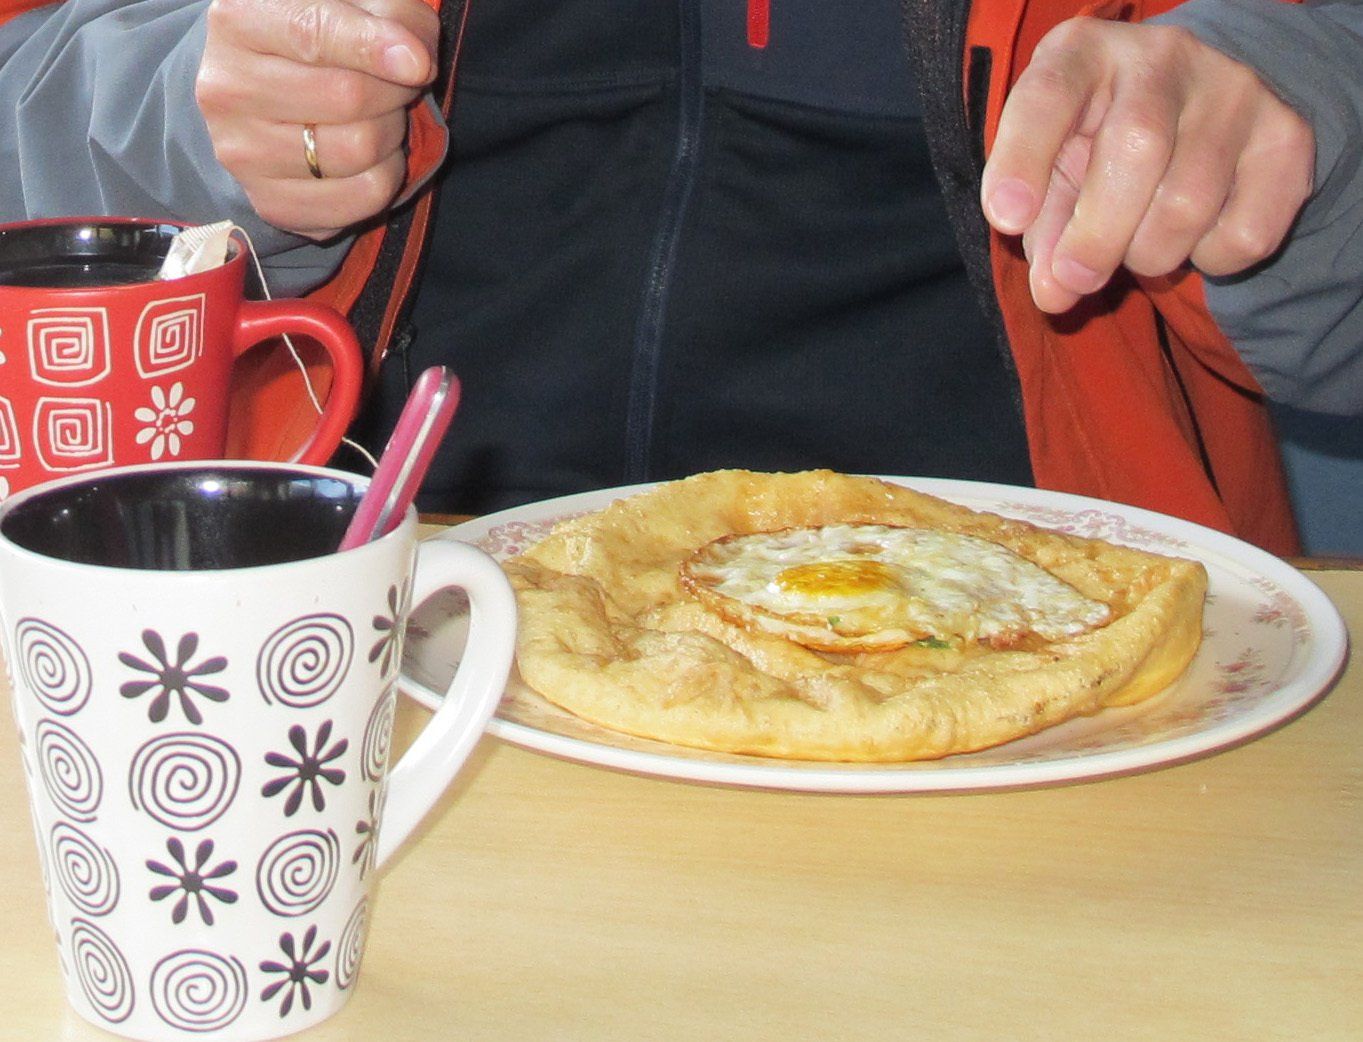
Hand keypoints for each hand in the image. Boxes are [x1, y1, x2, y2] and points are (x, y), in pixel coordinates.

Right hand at [196, 0, 438, 239]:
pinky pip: (364, 196)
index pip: (313, 33)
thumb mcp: (349, 7)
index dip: (372, 47)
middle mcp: (226, 88)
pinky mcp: (271, 203)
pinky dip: (388, 175)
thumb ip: (388, 13)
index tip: (419, 64)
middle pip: (347, 96)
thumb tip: (415, 61)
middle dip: (395, 91)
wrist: (265, 101)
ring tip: (381, 116)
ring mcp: (242, 152)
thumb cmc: (320, 42)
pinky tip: (373, 156)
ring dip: (393, 133)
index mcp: (239, 19)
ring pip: (359, 149)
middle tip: (398, 84)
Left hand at [979, 18, 1313, 313]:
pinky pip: (1244, 233)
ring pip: (1189, 203)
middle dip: (1095, 238)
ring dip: (1149, 256)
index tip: (1007, 219)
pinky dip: (1208, 261)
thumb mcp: (1054, 172)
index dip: (1023, 161)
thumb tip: (1056, 294)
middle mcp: (1163, 57)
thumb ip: (1043, 229)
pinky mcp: (1286, 138)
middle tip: (1074, 278)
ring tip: (1134, 247)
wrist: (1193, 109)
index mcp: (1083, 54)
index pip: (1048, 96)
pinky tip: (1192, 238)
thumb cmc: (1095, 146)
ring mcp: (1234, 91)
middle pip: (1136, 151)